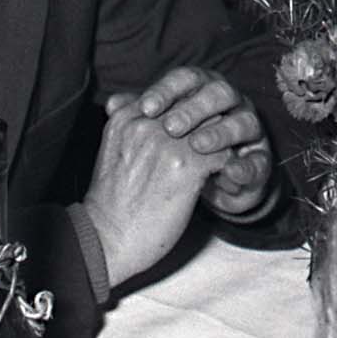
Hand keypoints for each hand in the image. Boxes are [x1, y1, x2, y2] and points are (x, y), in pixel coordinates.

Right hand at [82, 73, 244, 290]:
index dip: (189, 116)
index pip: (172, 98)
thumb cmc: (110, 202)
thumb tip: (125, 102)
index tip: (194, 138)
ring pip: (213, 127)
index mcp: (126, 116)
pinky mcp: (186, 166)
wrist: (107, 238)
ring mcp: (166, 142)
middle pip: (194, 106)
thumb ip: (124, 123)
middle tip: (216, 150)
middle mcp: (145, 122)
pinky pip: (223, 154)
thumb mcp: (111, 150)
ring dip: (222, 146)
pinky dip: (229, 170)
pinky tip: (224, 183)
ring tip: (222, 166)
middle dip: (209, 126)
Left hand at [131, 67, 268, 217]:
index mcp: (202, 90)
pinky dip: (245, 166)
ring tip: (196, 146)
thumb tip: (113, 105)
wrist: (207, 185)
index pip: (186, 79)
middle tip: (170, 127)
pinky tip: (229, 172)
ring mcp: (249, 131)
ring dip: (220, 132)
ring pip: (244, 120)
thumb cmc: (176, 149)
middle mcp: (229, 104)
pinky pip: (258, 161)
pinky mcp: (259, 161)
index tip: (145, 108)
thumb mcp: (157, 132)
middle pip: (218, 92)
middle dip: (194, 108)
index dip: (166, 90)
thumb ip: (138, 115)